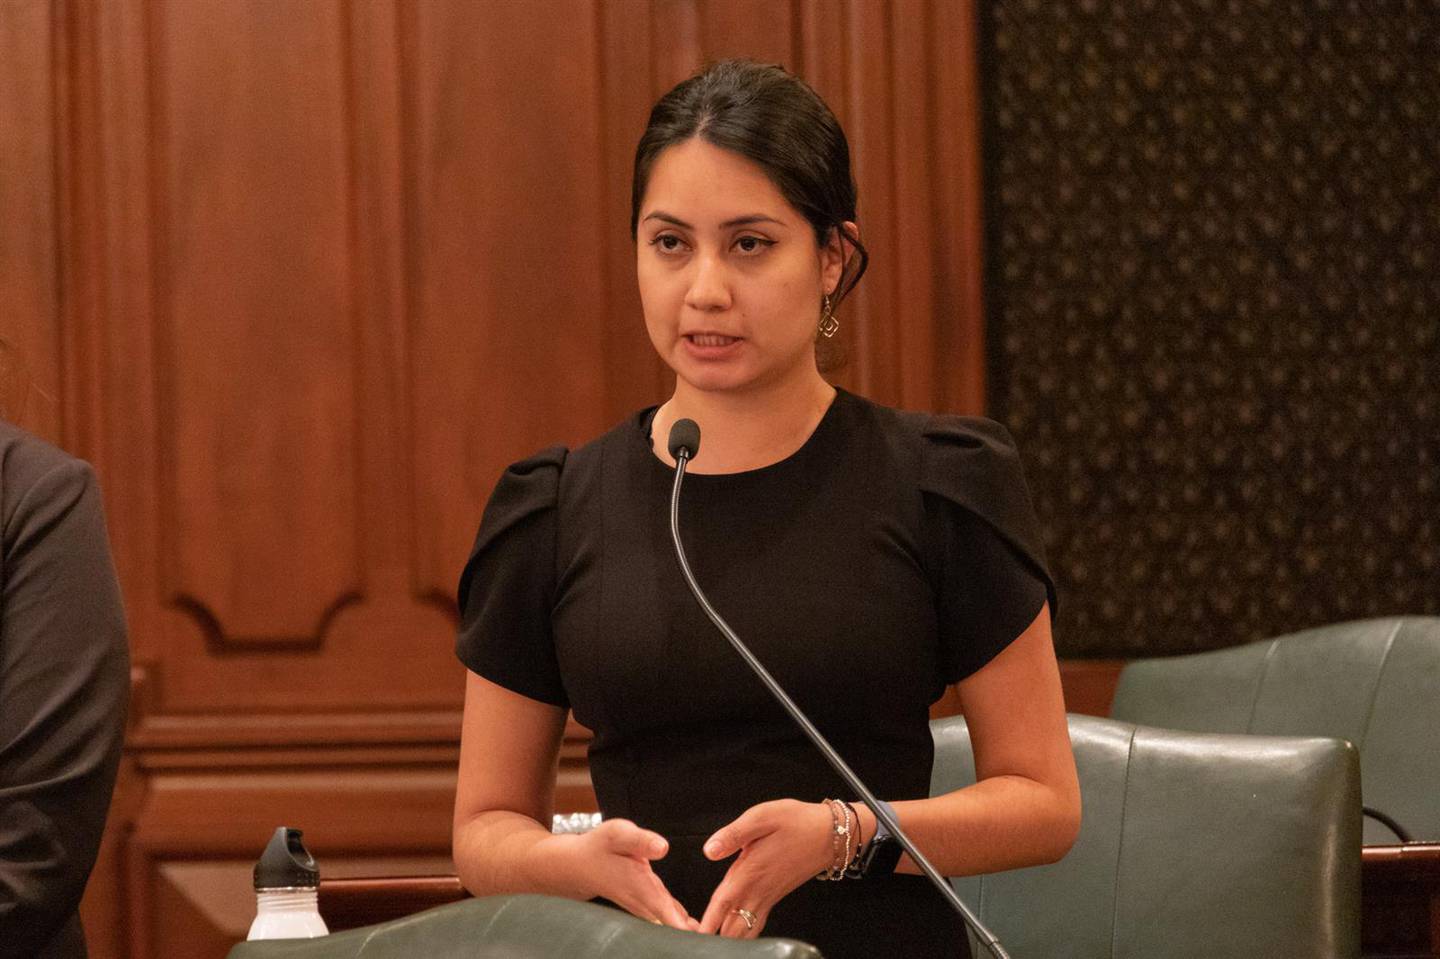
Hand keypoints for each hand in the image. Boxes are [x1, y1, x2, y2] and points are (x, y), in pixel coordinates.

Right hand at [557, 818, 698, 930]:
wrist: (580, 864)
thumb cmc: (600, 847)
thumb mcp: (619, 834)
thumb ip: (641, 840)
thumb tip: (663, 847)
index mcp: (641, 885)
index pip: (666, 913)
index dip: (682, 927)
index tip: (700, 937)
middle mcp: (643, 902)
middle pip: (671, 925)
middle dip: (691, 934)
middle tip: (713, 943)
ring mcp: (644, 906)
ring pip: (669, 923)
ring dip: (687, 930)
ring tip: (710, 935)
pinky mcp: (645, 903)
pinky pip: (667, 917)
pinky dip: (680, 923)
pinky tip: (695, 928)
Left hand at [697, 799, 836, 937]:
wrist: (830, 834)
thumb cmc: (797, 822)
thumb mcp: (762, 817)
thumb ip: (733, 834)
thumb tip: (709, 850)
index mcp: (750, 872)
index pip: (721, 905)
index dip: (706, 923)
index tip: (694, 935)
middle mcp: (758, 890)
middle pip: (732, 927)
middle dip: (714, 936)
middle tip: (697, 937)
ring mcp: (768, 896)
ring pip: (745, 930)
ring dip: (728, 937)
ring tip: (711, 939)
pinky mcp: (775, 896)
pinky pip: (756, 922)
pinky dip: (743, 932)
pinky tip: (733, 931)